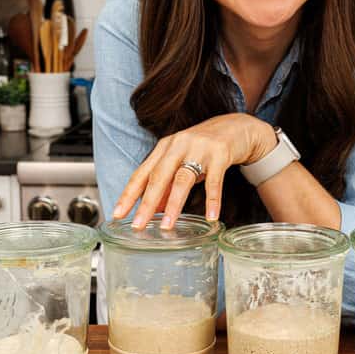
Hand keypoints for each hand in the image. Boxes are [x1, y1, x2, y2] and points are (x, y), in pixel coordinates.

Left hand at [113, 113, 277, 228]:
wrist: (237, 127)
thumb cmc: (205, 147)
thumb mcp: (182, 163)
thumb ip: (167, 184)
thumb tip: (152, 209)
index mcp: (164, 148)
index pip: (142, 173)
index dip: (128, 194)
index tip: (117, 213)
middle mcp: (178, 145)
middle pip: (158, 176)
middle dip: (146, 202)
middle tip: (138, 224)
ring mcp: (199, 148)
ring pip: (182, 178)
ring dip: (173, 204)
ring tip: (167, 225)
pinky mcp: (220, 153)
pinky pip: (215, 181)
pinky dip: (212, 200)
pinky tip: (211, 216)